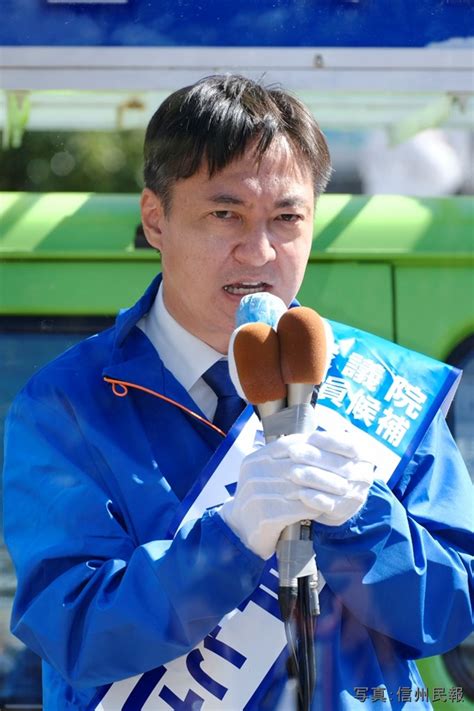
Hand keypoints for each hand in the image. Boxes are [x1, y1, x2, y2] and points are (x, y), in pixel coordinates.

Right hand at [219, 429, 374, 559]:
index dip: (312, 446)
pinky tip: (325, 507)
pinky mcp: (265, 515)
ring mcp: (257, 494)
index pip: (288, 445)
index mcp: (254, 459)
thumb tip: (316, 442)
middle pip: (296, 466)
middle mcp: (253, 474)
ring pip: (299, 488)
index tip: (333, 451)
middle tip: (344, 472)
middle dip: (322, 470)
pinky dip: (313, 507)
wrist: (240, 529)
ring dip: (322, 490)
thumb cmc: (260, 498)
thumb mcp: (265, 473)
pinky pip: (296, 508)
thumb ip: (283, 459)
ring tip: (339, 490)